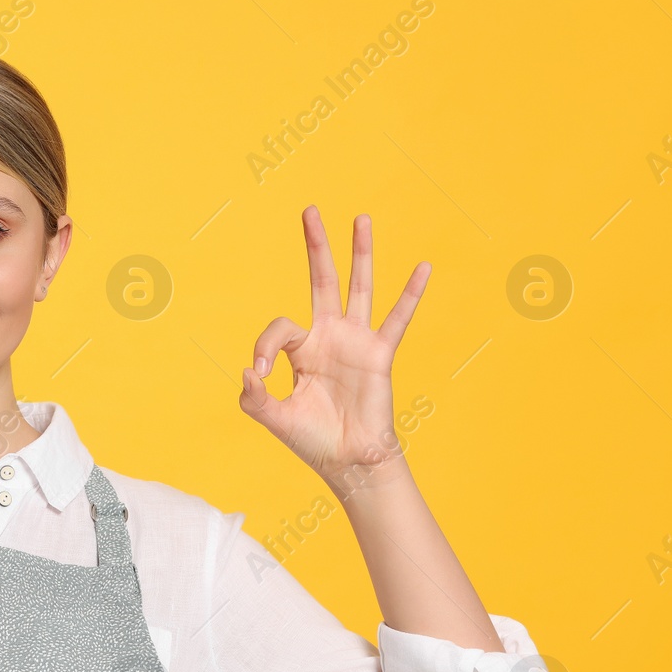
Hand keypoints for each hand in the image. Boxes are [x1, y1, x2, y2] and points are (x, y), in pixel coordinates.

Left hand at [238, 206, 426, 489]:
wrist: (348, 460)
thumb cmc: (311, 440)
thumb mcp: (273, 417)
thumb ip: (254, 397)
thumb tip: (248, 371)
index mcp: (301, 349)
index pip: (280, 327)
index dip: (265, 345)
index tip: (261, 373)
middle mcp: (329, 336)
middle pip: (321, 280)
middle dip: (315, 246)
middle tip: (309, 211)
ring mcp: (356, 341)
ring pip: (359, 287)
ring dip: (360, 253)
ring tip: (361, 219)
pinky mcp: (380, 354)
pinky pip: (398, 320)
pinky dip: (411, 294)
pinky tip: (423, 268)